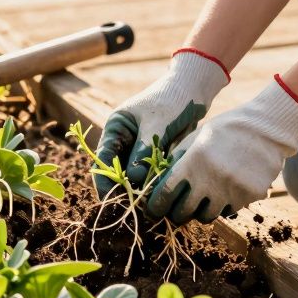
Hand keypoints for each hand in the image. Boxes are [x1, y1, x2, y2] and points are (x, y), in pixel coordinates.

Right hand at [94, 50, 228, 196]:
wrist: (194, 90)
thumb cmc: (172, 99)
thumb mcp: (157, 124)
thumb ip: (144, 151)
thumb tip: (133, 180)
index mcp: (115, 127)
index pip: (103, 159)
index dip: (105, 181)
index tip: (113, 198)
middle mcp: (123, 139)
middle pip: (116, 171)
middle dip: (123, 189)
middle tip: (134, 207)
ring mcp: (138, 148)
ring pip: (134, 175)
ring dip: (139, 189)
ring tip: (148, 205)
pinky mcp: (154, 154)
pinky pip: (150, 174)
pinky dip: (153, 184)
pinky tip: (160, 195)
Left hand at [146, 78, 297, 222]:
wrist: (266, 128)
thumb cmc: (227, 130)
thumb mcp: (197, 137)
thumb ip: (179, 158)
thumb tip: (160, 180)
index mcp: (192, 163)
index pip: (166, 193)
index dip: (157, 205)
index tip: (154, 210)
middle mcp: (210, 180)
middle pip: (184, 211)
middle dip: (177, 214)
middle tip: (178, 211)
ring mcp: (230, 190)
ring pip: (207, 216)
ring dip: (202, 211)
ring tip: (204, 201)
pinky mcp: (249, 196)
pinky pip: (230, 210)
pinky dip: (224, 206)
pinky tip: (226, 192)